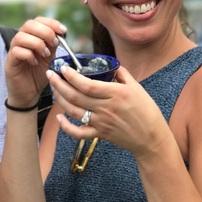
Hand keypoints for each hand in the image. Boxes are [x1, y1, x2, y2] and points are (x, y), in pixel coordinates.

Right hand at [5, 17, 66, 107]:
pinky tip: (35, 63)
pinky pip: (16, 52)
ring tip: (45, 54)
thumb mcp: (50, 58)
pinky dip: (28, 55)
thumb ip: (53, 45)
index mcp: (32, 37)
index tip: (63, 31)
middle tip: (54, 44)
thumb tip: (61, 33)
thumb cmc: (38, 75)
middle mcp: (21, 41)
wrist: (29, 93)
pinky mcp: (10, 62)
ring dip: (37, 44)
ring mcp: (13, 50)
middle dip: (45, 32)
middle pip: (29, 25)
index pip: (38, 20)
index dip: (51, 22)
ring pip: (21, 36)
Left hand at [49, 66, 170, 157]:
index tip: (63, 68)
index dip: (72, 76)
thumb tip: (110, 64)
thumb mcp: (137, 88)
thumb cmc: (146, 110)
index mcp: (116, 94)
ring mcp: (101, 122)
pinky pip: (78, 132)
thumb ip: (122, 74)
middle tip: (50, 74)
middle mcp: (106, 108)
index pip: (87, 84)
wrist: (151, 138)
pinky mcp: (99, 134)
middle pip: (76, 96)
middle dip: (59, 84)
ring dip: (60, 99)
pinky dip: (66, 126)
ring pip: (74, 111)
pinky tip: (59, 117)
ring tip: (54, 89)